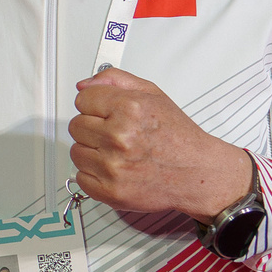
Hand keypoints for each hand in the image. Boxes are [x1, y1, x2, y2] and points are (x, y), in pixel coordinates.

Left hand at [68, 68, 258, 219]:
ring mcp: (113, 166)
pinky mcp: (110, 191)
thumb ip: (115, 80)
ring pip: (76, 151)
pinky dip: (94, 174)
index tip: (106, 112)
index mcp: (128, 108)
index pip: (82, 99)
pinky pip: (81, 178)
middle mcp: (119, 137)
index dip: (95, 105)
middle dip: (94, 128)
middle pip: (76, 125)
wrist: (195, 173)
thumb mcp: (152, 94)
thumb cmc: (176, 137)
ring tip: (118, 152)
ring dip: (92, 151)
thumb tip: (84, 85)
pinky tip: (115, 169)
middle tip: (116, 134)